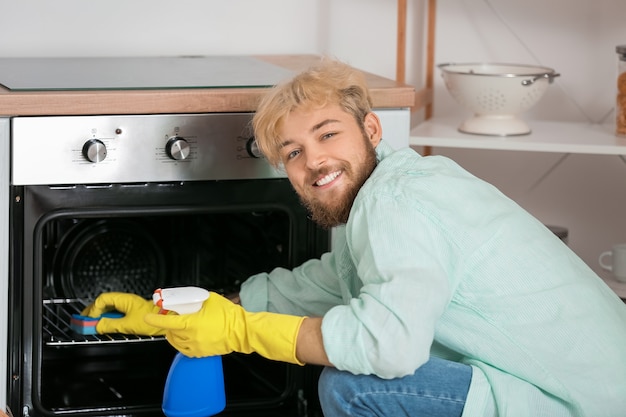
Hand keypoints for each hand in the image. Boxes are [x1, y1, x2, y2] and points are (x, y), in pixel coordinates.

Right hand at [81, 292, 166, 335]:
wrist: (168, 320)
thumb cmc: (153, 319)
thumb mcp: (128, 325)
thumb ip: (111, 325)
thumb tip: (97, 326)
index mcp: (124, 299)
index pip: (102, 299)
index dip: (93, 309)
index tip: (88, 319)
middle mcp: (126, 300)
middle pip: (104, 302)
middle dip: (94, 311)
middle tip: (85, 320)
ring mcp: (129, 305)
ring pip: (110, 307)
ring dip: (101, 315)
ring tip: (93, 323)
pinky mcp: (132, 312)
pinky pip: (116, 312)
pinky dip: (109, 318)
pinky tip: (106, 324)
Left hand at [144, 292, 305, 363]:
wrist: (241, 330)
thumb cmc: (229, 314)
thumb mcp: (211, 299)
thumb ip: (197, 298)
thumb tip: (187, 298)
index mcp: (192, 323)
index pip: (168, 322)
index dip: (155, 319)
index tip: (148, 316)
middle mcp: (191, 336)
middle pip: (170, 332)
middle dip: (168, 324)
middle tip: (171, 317)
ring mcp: (195, 346)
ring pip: (175, 342)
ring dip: (173, 334)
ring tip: (178, 327)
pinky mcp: (201, 353)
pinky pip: (184, 349)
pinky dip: (181, 343)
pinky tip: (185, 337)